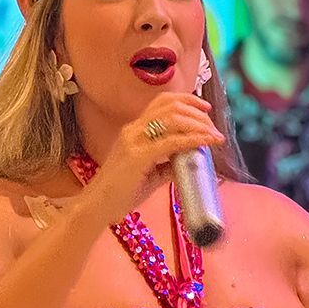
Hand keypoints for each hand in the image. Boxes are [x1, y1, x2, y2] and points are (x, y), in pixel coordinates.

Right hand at [80, 93, 224, 224]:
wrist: (95, 207)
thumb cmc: (118, 194)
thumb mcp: (147, 175)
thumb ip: (166, 166)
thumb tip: (187, 163)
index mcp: (133, 131)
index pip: (162, 103)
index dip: (187, 100)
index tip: (205, 109)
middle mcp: (133, 130)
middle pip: (171, 106)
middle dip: (198, 113)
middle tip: (213, 127)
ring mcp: (134, 141)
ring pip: (173, 118)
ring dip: (199, 124)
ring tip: (213, 135)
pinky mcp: (138, 156)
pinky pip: (172, 141)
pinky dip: (194, 139)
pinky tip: (207, 142)